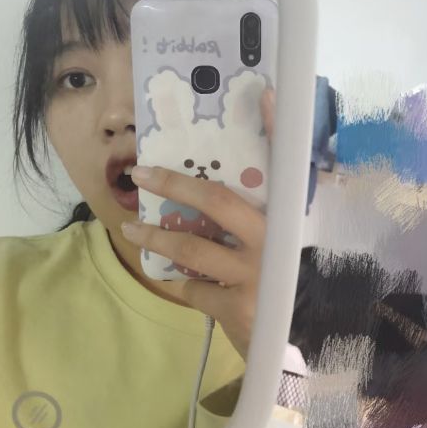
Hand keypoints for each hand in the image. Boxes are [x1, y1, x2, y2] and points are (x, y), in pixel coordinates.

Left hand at [122, 89, 275, 359]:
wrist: (294, 337)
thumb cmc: (278, 278)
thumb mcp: (275, 240)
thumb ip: (253, 209)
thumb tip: (224, 183)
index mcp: (282, 215)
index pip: (284, 163)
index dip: (275, 126)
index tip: (259, 90)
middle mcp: (272, 239)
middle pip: (218, 201)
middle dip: (175, 183)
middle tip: (141, 172)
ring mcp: (256, 275)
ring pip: (193, 249)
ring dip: (157, 237)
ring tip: (132, 227)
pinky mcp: (239, 308)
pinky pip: (194, 289)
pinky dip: (179, 282)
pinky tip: (172, 277)